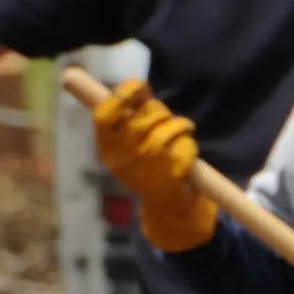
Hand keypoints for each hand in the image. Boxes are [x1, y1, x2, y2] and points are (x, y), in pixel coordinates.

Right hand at [89, 78, 219, 253]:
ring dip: (179, 125)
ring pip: (165, 131)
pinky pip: (183, 148)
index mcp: (106, 147)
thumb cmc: (149, 166)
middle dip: (158, 110)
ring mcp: (145, 170)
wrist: (167, 207)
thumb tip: (139, 87)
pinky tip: (188, 147)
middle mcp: (122, 159)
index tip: (140, 85)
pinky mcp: (170, 178)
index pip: (104, 115)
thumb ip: (131, 116)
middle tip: (167, 115)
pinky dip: (189, 143)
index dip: (122, 95)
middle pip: (141, 119)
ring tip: (183, 128)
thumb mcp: (131, 143)